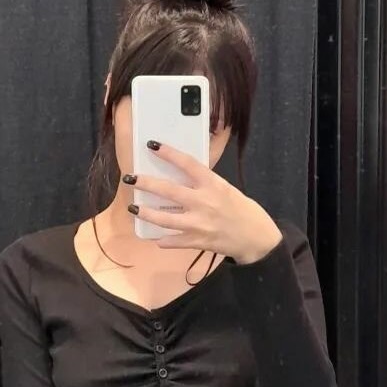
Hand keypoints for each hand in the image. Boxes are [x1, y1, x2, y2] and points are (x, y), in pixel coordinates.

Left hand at [126, 141, 283, 263]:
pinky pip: (175, 241)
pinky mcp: (198, 241)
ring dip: (146, 213)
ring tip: (133, 208)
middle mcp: (204, 202)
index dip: (168, 153)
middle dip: (146, 183)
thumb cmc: (241, 209)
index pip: (187, 163)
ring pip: (165, 218)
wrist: (255, 237)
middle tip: (130, 178)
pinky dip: (164, 240)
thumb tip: (182, 176)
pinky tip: (155, 237)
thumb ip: (205, 183)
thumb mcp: (225, 189)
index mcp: (212, 184)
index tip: (152, 145)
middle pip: (169, 190)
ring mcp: (199, 223)